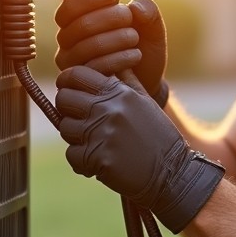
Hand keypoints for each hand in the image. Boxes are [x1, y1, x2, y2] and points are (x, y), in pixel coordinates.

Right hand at [54, 0, 169, 104]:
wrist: (148, 79)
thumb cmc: (143, 46)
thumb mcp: (151, 25)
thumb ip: (147, 9)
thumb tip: (135, 7)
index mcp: (78, 18)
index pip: (70, 4)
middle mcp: (68, 38)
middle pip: (79, 24)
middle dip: (109, 17)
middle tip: (129, 18)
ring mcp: (71, 61)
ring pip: (86, 46)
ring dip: (116, 38)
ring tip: (134, 38)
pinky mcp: (80, 81)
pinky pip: (94, 67)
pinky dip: (118, 58)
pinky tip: (134, 55)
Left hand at [54, 66, 222, 232]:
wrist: (172, 172)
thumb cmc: (157, 136)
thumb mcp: (145, 101)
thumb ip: (125, 81)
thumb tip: (111, 64)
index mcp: (118, 91)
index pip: (75, 75)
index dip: (66, 82)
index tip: (70, 92)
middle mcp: (108, 108)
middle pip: (63, 99)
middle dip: (67, 110)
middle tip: (82, 121)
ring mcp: (101, 133)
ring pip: (65, 128)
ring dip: (76, 138)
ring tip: (96, 143)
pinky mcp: (97, 158)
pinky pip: (72, 155)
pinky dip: (81, 161)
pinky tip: (99, 161)